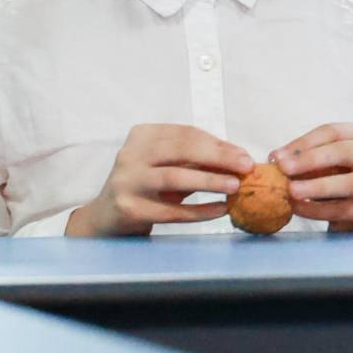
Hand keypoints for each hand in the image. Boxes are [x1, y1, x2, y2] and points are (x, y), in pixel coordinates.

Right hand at [67, 124, 253, 236]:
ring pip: (175, 177)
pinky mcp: (129, 208)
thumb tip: (239, 159)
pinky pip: (171, 210)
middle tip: (246, 167)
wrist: (107, 217)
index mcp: (142, 135)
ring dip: (210, 181)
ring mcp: (127, 181)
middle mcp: (130, 154)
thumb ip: (197, 160)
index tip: (243, 155)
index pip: (186, 134)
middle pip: (182, 150)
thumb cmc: (147, 187)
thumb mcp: (169, 166)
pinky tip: (220, 210)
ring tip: (236, 186)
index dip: (218, 144)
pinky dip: (199, 210)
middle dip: (218, 158)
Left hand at [272, 123, 352, 231]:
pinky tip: (299, 208)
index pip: (332, 132)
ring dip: (316, 187)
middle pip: (344, 151)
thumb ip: (306, 157)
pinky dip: (318, 210)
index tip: (277, 156)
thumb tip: (277, 159)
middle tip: (283, 169)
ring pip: (349, 183)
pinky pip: (345, 209)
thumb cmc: (342, 178)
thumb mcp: (329, 161)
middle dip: (310, 160)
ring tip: (290, 191)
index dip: (303, 143)